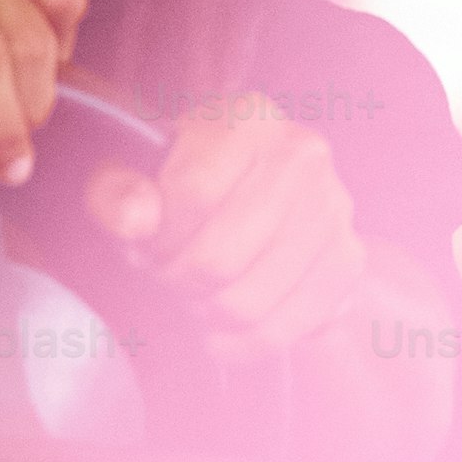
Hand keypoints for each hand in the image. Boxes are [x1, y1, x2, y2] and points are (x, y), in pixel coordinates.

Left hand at [88, 93, 375, 353]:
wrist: (229, 185)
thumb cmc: (170, 179)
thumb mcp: (124, 172)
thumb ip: (114, 191)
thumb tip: (138, 220)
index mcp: (247, 120)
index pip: (192, 195)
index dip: (154, 234)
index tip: (144, 240)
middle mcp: (303, 156)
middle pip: (218, 259)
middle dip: (175, 278)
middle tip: (165, 270)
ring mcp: (333, 209)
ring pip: (248, 303)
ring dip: (205, 312)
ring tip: (194, 289)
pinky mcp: (347, 260)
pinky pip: (292, 327)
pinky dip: (246, 341)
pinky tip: (222, 327)